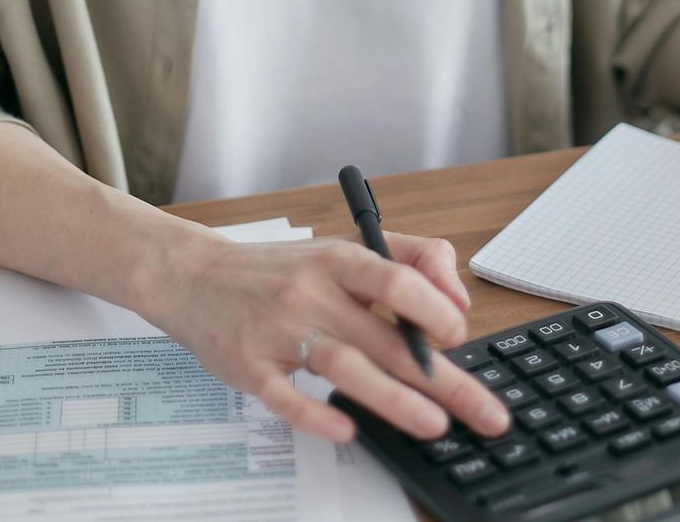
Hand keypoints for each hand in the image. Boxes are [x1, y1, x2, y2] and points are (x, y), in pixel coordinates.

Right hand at [145, 230, 511, 442]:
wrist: (196, 276)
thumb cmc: (283, 268)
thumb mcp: (344, 247)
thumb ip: (409, 260)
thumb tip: (457, 303)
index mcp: (339, 259)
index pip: (396, 279)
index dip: (435, 308)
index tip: (460, 336)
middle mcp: (312, 292)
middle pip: (385, 338)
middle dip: (442, 378)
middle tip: (483, 411)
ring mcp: (279, 331)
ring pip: (344, 368)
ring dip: (394, 400)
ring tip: (435, 426)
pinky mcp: (250, 368)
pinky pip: (286, 398)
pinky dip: (317, 416)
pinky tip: (348, 432)